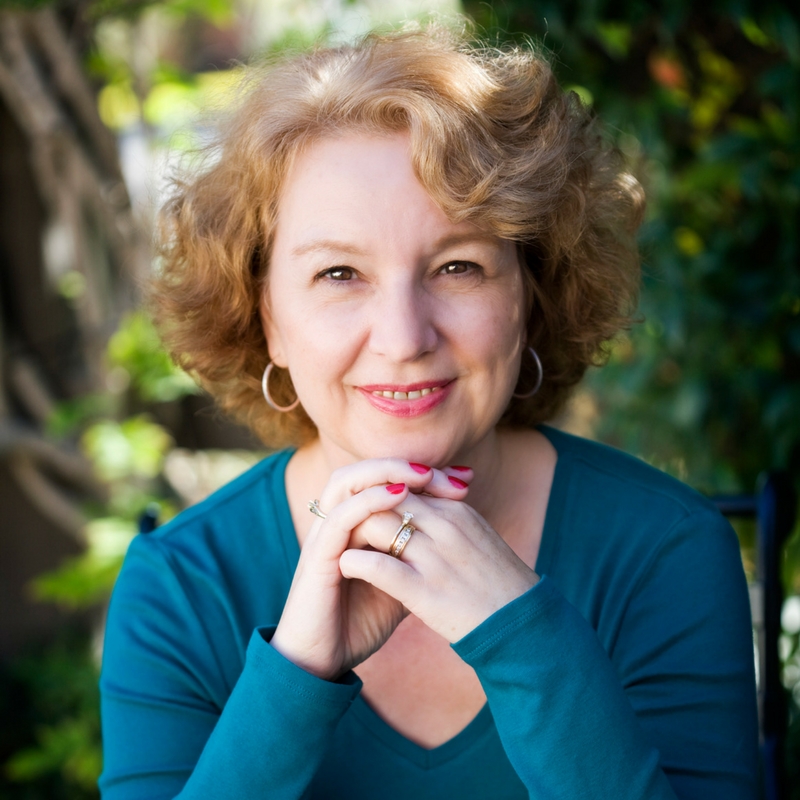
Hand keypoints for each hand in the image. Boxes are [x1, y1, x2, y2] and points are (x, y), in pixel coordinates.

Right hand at [269, 460, 472, 679]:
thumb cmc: (358, 625)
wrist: (322, 665)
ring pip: (345, 482)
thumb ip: (417, 560)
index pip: (381, 481)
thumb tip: (456, 545)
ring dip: (385, 471)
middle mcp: (335, 526)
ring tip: (423, 474)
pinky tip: (399, 495)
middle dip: (403, 465)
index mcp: (353, 528)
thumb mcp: (401, 587)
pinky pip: (340, 517)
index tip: (464, 480)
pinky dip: (370, 500)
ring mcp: (324, 538)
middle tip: (443, 473)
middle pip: (362, 471)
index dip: (421, 476)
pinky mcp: (319, 558)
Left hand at [338, 494, 538, 642]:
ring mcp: (435, 558)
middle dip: (362, 511)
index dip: (379, 498)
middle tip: (345, 528)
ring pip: (376, 526)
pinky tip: (345, 567)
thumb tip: (417, 505)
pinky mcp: (425, 591)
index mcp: (457, 511)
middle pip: (385, 499)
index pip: (404, 487)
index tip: (364, 511)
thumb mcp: (475, 537)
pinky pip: (377, 567)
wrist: (522, 627)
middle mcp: (446, 526)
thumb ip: (446, 518)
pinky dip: (355, 563)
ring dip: (353, 534)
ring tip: (342, 546)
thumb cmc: (497, 583)